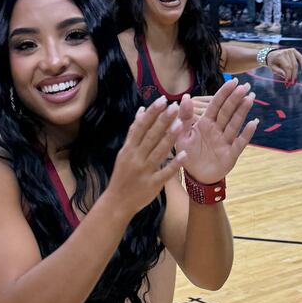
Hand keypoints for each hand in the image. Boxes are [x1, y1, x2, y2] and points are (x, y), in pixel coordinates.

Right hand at [107, 98, 185, 216]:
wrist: (117, 202)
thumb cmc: (122, 175)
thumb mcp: (124, 152)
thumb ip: (134, 133)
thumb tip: (141, 110)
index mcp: (128, 149)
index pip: (140, 127)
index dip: (152, 113)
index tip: (162, 100)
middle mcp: (136, 158)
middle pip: (150, 137)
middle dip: (162, 121)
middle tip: (174, 107)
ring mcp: (144, 172)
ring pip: (158, 152)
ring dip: (169, 138)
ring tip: (180, 123)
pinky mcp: (153, 185)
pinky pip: (165, 173)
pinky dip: (175, 164)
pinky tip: (184, 154)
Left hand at [173, 79, 257, 184]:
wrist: (195, 176)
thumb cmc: (188, 154)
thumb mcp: (182, 136)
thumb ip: (184, 118)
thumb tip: (185, 97)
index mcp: (206, 123)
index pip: (216, 105)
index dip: (224, 94)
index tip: (233, 82)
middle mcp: (217, 129)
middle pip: (227, 112)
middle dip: (235, 99)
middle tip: (245, 86)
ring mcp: (225, 141)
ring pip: (235, 124)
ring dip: (242, 112)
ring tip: (250, 98)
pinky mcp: (231, 154)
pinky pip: (239, 143)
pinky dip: (246, 134)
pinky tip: (253, 123)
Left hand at [267, 47, 301, 85]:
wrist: (271, 54)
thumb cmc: (272, 62)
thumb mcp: (272, 68)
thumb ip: (278, 71)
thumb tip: (286, 76)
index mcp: (280, 55)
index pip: (287, 67)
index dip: (289, 75)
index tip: (287, 82)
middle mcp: (286, 52)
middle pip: (292, 66)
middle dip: (292, 76)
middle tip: (291, 83)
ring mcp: (290, 50)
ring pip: (296, 64)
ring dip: (296, 73)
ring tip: (295, 80)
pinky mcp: (294, 50)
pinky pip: (300, 57)